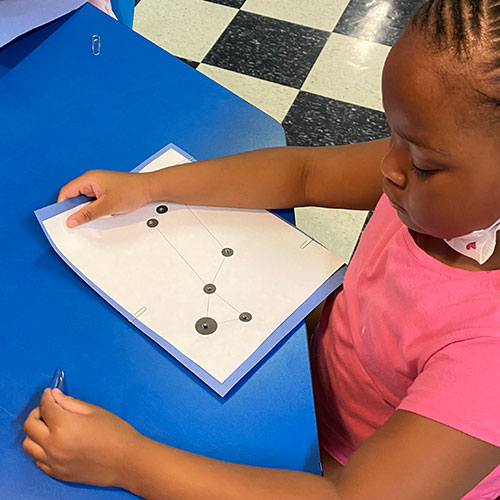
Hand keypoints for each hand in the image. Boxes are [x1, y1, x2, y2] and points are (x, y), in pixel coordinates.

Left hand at [22, 388, 142, 486]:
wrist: (126, 460)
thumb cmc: (115, 432)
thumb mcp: (94, 411)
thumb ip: (70, 403)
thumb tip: (54, 396)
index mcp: (63, 425)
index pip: (45, 407)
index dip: (47, 397)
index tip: (50, 393)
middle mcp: (52, 445)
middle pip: (30, 426)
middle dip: (37, 412)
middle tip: (49, 408)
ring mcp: (52, 462)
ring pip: (28, 445)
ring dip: (35, 432)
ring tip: (50, 427)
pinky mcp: (56, 473)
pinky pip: (37, 460)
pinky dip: (41, 449)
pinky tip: (55, 443)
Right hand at [58, 170, 153, 227]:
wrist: (150, 189)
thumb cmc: (132, 191)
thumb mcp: (107, 206)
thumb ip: (87, 214)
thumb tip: (72, 220)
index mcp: (89, 179)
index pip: (66, 192)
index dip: (62, 206)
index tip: (62, 219)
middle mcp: (92, 180)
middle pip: (75, 196)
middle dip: (74, 209)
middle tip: (76, 222)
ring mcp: (100, 186)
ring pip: (85, 200)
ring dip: (86, 210)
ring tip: (91, 218)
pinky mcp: (107, 191)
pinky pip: (94, 201)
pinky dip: (94, 209)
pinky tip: (99, 215)